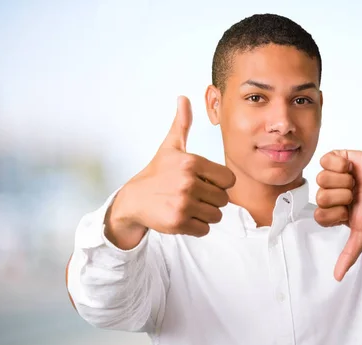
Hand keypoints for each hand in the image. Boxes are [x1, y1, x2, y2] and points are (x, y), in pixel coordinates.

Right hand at [106, 96, 235, 248]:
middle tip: (193, 195)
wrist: (133, 200)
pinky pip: (205, 229)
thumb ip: (182, 124)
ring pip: (216, 215)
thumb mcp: (169, 147)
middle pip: (223, 199)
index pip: (229, 179)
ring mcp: (183, 204)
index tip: (204, 181)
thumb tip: (183, 98)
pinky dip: (197, 227)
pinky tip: (183, 217)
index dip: (219, 183)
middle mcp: (188, 182)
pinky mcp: (178, 222)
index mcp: (191, 162)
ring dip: (205, 214)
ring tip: (189, 206)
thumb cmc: (156, 173)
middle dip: (211, 200)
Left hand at [315, 150, 361, 280]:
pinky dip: (341, 164)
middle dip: (342, 195)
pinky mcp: (335, 158)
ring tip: (355, 181)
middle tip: (355, 194)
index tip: (350, 210)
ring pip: (322, 178)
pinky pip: (326, 160)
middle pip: (320, 196)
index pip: (319, 215)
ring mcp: (330, 175)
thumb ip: (349, 254)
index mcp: (330, 211)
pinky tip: (351, 168)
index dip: (336, 212)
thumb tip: (337, 278)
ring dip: (343, 180)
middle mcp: (327, 193)